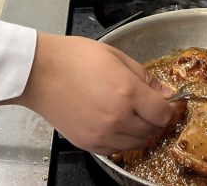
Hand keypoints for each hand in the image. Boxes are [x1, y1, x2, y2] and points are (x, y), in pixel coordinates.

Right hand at [10, 33, 179, 154]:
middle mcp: (117, 117)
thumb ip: (144, 76)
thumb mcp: (115, 56)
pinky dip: (121, 139)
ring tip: (128, 113)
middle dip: (154, 118)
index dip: (167, 107)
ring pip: (136, 143)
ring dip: (139, 130)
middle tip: (147, 106)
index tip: (164, 102)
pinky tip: (113, 123)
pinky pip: (116, 149)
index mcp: (127, 92)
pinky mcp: (88, 143)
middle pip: (152, 130)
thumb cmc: (73, 58)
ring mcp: (102, 134)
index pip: (163, 113)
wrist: (39, 72)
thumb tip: (165, 93)